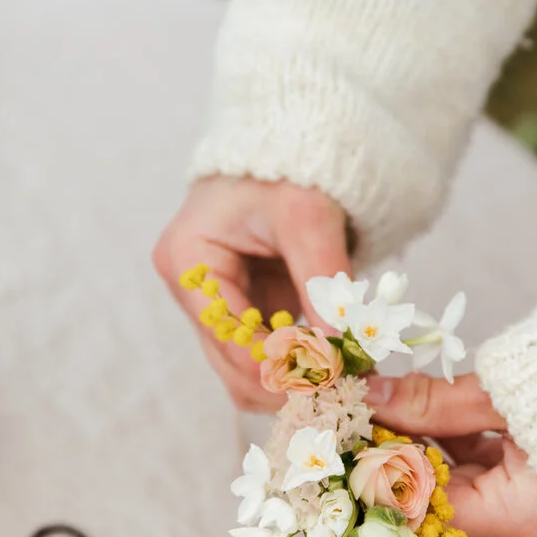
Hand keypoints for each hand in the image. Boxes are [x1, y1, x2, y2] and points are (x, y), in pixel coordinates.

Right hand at [154, 175, 351, 409]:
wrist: (293, 147)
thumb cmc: (289, 164)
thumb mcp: (309, 216)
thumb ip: (323, 280)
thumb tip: (338, 348)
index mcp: (188, 261)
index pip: (230, 339)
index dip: (281, 368)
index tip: (334, 381)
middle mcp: (191, 289)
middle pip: (233, 366)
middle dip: (289, 383)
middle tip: (347, 390)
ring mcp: (215, 303)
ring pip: (248, 372)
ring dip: (295, 382)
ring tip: (348, 381)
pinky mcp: (244, 308)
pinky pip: (267, 356)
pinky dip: (300, 367)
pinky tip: (339, 367)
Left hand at [367, 373, 536, 536]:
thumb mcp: (503, 395)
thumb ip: (433, 402)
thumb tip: (369, 397)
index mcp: (524, 519)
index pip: (427, 513)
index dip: (379, 479)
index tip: (344, 444)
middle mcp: (532, 526)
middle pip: (440, 499)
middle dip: (396, 456)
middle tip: (354, 417)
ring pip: (460, 479)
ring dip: (422, 442)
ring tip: (380, 403)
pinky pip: (486, 466)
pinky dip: (454, 437)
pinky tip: (420, 404)